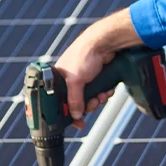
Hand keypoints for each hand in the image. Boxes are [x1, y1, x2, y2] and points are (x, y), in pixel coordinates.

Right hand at [54, 9, 141, 127]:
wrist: (105, 43)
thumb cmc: (84, 55)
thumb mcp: (75, 81)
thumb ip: (74, 100)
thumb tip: (75, 116)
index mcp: (58, 79)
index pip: (58, 101)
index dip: (66, 113)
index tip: (76, 122)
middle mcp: (70, 80)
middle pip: (77, 103)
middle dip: (87, 106)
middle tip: (93, 104)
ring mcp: (85, 79)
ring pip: (90, 99)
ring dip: (98, 100)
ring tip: (102, 94)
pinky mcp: (97, 78)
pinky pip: (100, 93)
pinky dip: (104, 93)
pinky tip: (107, 90)